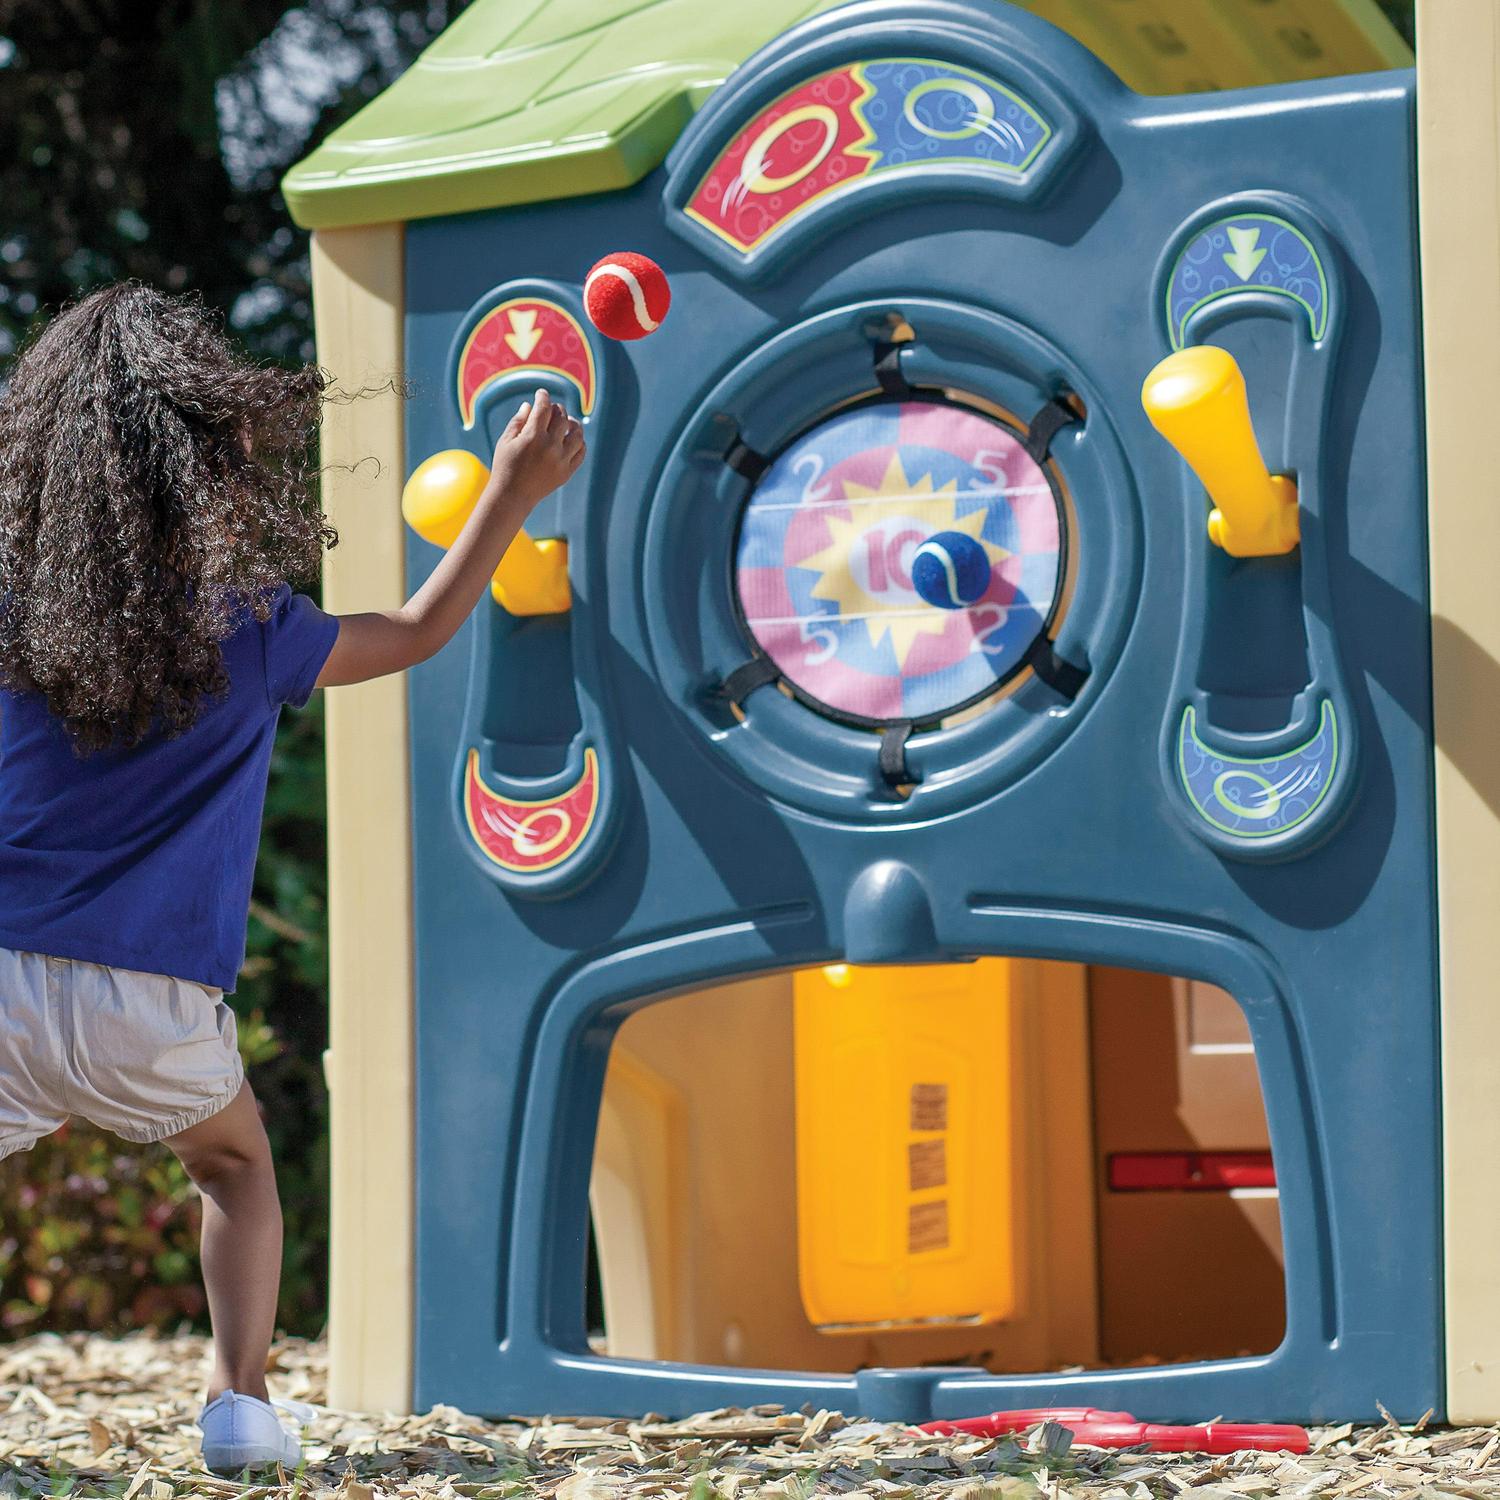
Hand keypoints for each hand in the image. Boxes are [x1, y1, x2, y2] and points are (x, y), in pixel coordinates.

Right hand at [487, 388, 585, 510]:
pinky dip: (579, 442)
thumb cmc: (505, 466)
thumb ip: (519, 421)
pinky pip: (581, 452)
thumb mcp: (506, 441)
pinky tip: (572, 439)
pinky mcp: (567, 472)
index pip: (544, 408)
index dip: (543, 397)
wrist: (512, 496)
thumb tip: (530, 405)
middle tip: (552, 409)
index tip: (541, 393)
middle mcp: (550, 447)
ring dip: (573, 424)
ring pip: (577, 434)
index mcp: (533, 436)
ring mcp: (561, 460)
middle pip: (562, 417)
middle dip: (557, 409)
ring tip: (567, 422)